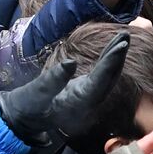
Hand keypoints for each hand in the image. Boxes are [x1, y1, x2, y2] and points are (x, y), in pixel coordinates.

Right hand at [0, 31, 129, 145]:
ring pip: (108, 76)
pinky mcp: (87, 90)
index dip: (111, 64)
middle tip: (126, 36)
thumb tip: (72, 62)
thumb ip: (53, 80)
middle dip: (118, 57)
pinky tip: (112, 46)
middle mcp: (89, 102)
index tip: (121, 46)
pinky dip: (107, 60)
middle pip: (109, 79)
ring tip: (124, 35)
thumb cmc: (29, 106)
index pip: (99, 82)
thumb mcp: (36, 93)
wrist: (26, 118)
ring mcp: (89, 97)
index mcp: (78, 104)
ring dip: (116, 56)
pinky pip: (101, 75)